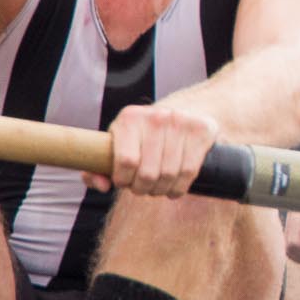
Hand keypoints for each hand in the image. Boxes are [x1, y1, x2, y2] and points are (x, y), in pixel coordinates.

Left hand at [97, 102, 219, 196]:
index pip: (125, 161)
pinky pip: (189, 172)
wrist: (185, 109)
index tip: (124, 182)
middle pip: (148, 173)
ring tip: (156, 188)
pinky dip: (179, 188)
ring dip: (160, 190)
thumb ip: (97, 167)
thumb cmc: (143, 135)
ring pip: (169, 175)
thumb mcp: (118, 143)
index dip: (123, 180)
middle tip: (141, 188)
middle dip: (142, 189)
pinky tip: (173, 188)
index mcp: (130, 118)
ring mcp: (181, 123)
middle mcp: (156, 117)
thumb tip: (102, 185)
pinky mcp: (201, 131)